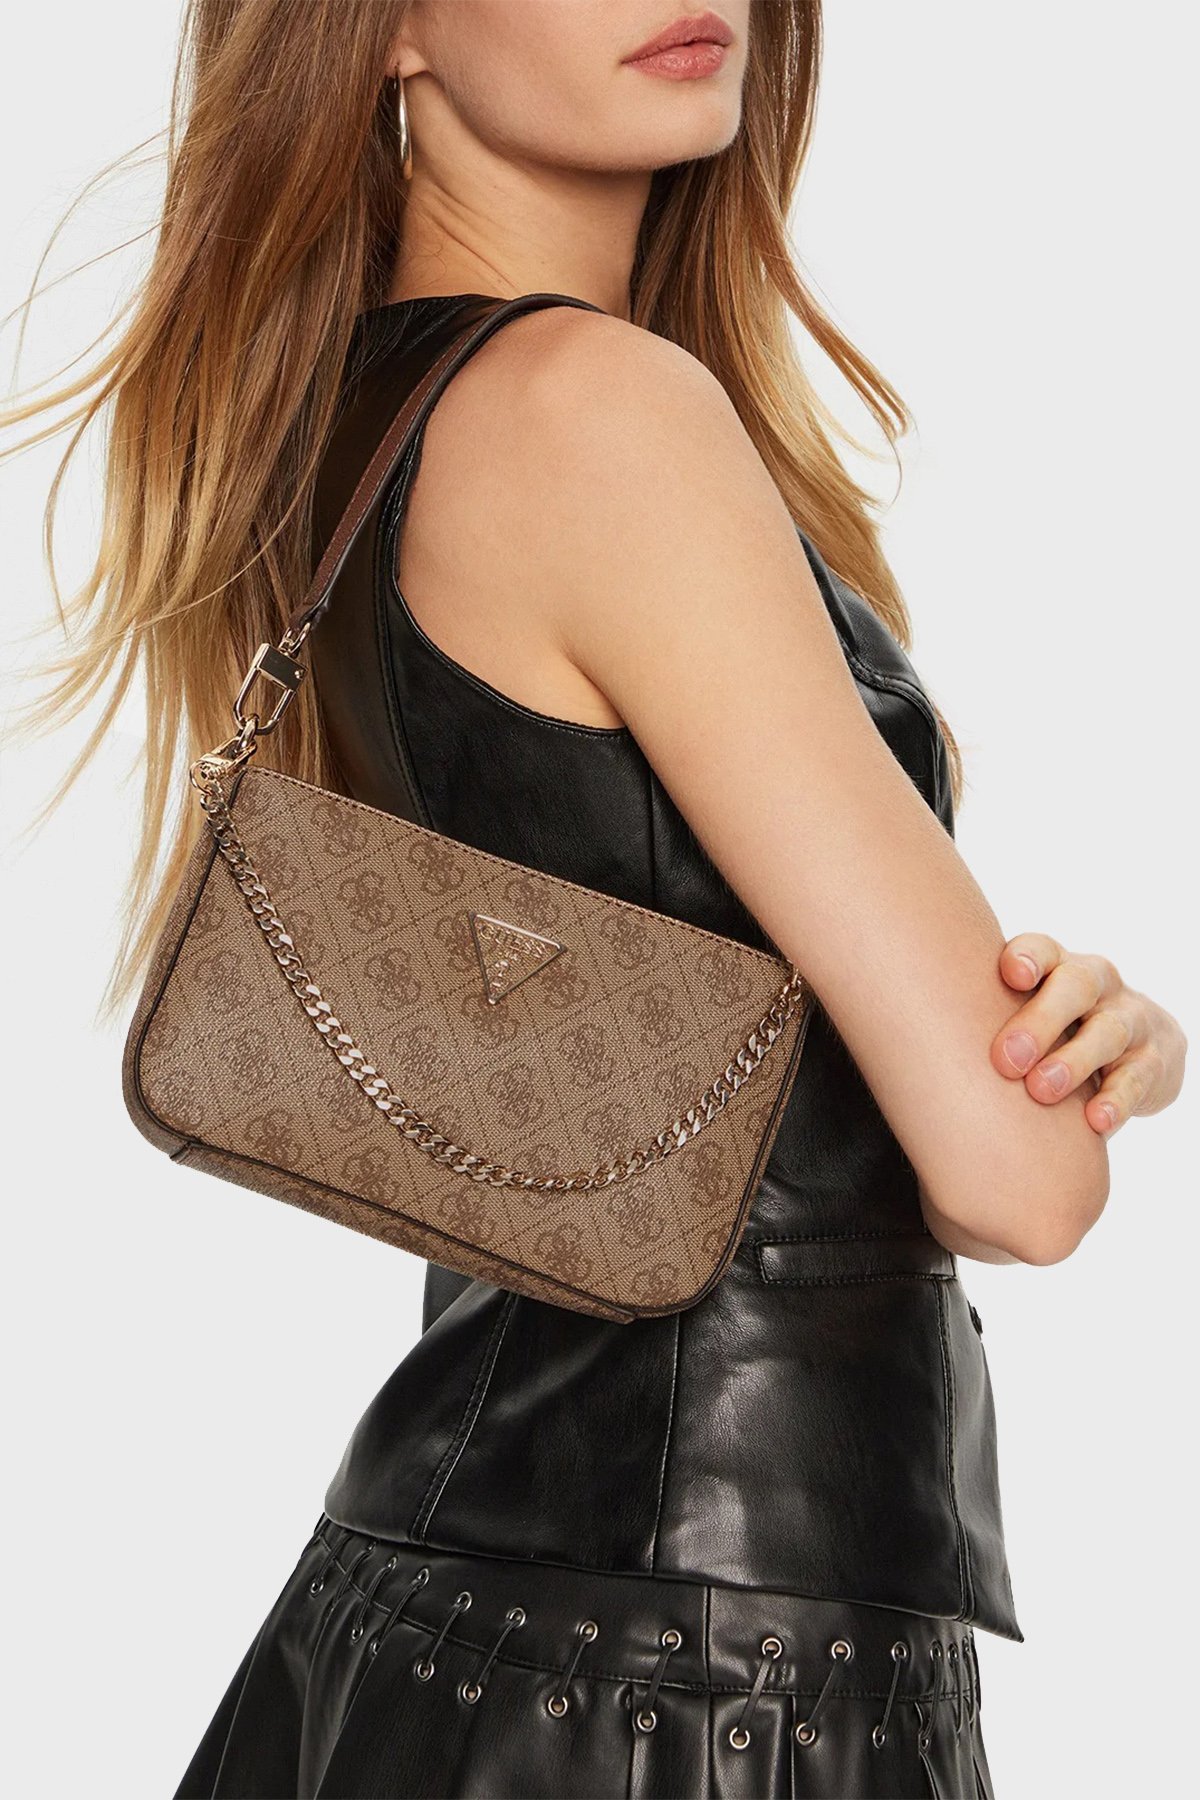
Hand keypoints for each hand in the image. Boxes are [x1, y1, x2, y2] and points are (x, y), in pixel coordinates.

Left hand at [992, 933, 1187, 1135]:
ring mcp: (1127, 1018)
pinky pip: (1138, 1076)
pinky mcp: (1153, 1059)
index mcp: (1055, 965)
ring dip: (1074, 1060)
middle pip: (1076, 985)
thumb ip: (976, 1015)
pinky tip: (1095, 1120)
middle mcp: (1095, 983)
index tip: (1007, 974)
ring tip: (1041, 1090)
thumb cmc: (1049, 1030)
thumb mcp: (1017, 1014)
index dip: (1026, 957)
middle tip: (1006, 1059)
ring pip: (1108, 1030)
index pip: (1042, 948)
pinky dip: (1117, 1099)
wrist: (1130, 1051)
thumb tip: (893, 1039)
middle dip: (1041, 1019)